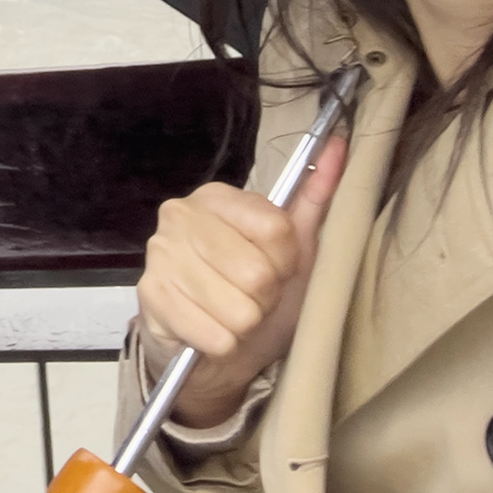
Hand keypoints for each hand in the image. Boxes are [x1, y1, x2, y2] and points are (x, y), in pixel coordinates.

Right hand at [134, 135, 347, 428]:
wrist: (208, 348)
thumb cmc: (255, 295)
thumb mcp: (292, 250)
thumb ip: (314, 199)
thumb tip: (342, 144)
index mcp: (217, 197)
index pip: (277, 229)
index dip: (287, 262)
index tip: (277, 270)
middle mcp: (181, 216)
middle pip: (257, 272)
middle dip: (264, 297)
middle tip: (251, 297)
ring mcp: (160, 254)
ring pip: (238, 309)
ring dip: (244, 325)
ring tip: (229, 315)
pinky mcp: (150, 297)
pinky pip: (215, 334)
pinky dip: (222, 343)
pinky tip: (210, 331)